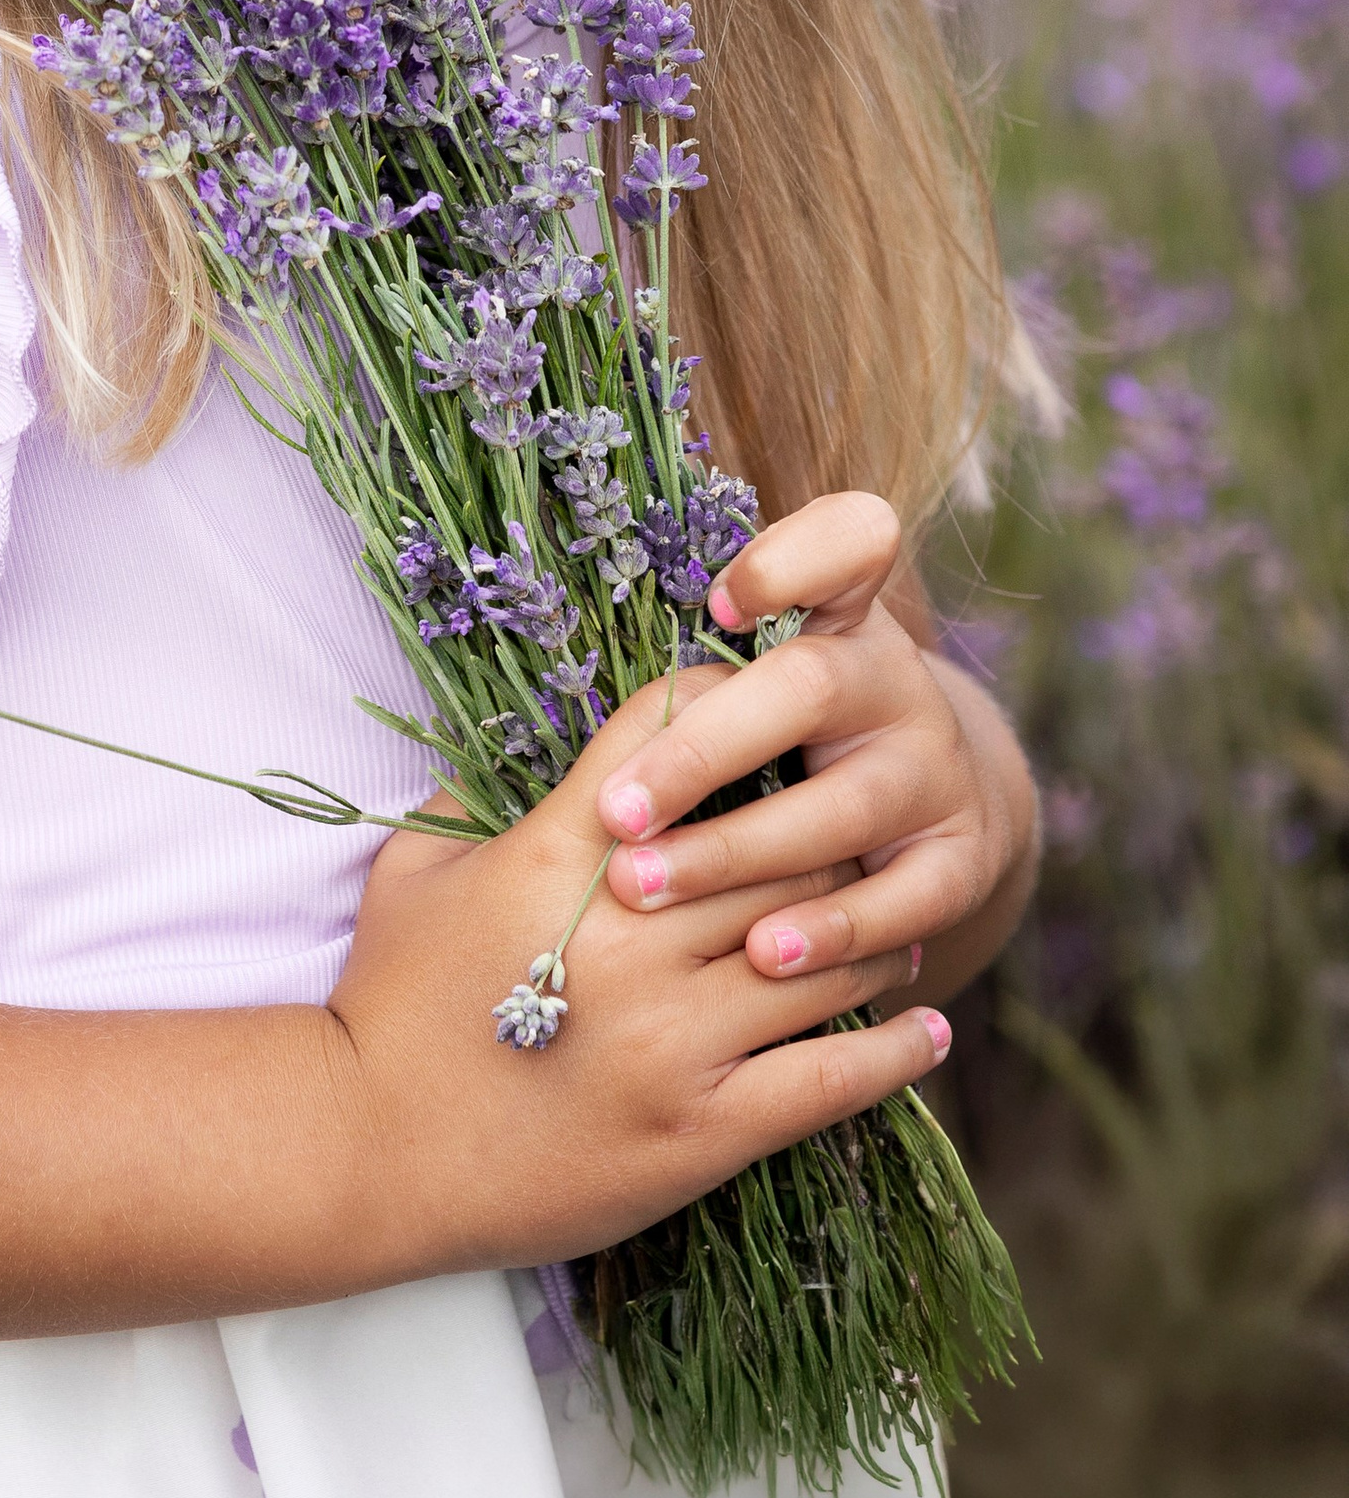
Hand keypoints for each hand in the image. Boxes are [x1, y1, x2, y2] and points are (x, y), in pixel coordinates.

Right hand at [328, 674, 952, 1273]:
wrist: (367, 1149)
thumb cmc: (386, 1001)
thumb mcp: (412, 870)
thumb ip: (470, 796)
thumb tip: (520, 745)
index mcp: (566, 855)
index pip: (678, 740)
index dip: (736, 706)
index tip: (774, 709)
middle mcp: (635, 935)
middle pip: (782, 844)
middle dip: (828, 827)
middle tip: (864, 828)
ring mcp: (676, 1037)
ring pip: (823, 954)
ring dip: (873, 933)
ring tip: (902, 925)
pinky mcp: (704, 1129)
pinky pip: (831, 1078)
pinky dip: (893, 1050)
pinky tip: (927, 1031)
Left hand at [593, 490, 1039, 1006]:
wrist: (925, 807)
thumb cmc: (786, 735)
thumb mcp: (750, 680)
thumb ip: (681, 671)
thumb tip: (534, 680)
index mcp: (840, 616)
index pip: (846, 543)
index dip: (792, 560)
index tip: (715, 603)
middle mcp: (895, 681)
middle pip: (810, 688)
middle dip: (702, 750)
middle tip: (615, 812)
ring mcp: (936, 770)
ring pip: (844, 806)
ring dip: (738, 852)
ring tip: (647, 889)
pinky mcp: (963, 858)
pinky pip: (906, 899)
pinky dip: (833, 930)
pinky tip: (762, 954)